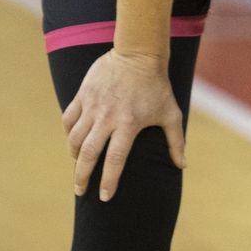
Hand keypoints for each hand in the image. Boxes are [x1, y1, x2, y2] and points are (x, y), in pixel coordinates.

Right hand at [62, 49, 185, 201]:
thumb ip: (176, 141)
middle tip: (80, 192)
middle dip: (82, 176)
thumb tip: (181, 166)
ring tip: (78, 167)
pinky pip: (68, 119)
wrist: (139, 53)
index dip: (109, 181)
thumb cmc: (157, 86)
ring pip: (75, 138)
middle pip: (89, 154)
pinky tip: (73, 141)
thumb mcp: (171, 113)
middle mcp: (107, 117)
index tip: (105, 197)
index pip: (115, 160)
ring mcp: (93, 105)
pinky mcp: (83, 94)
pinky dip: (69, 133)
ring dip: (74, 156)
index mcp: (129, 124)